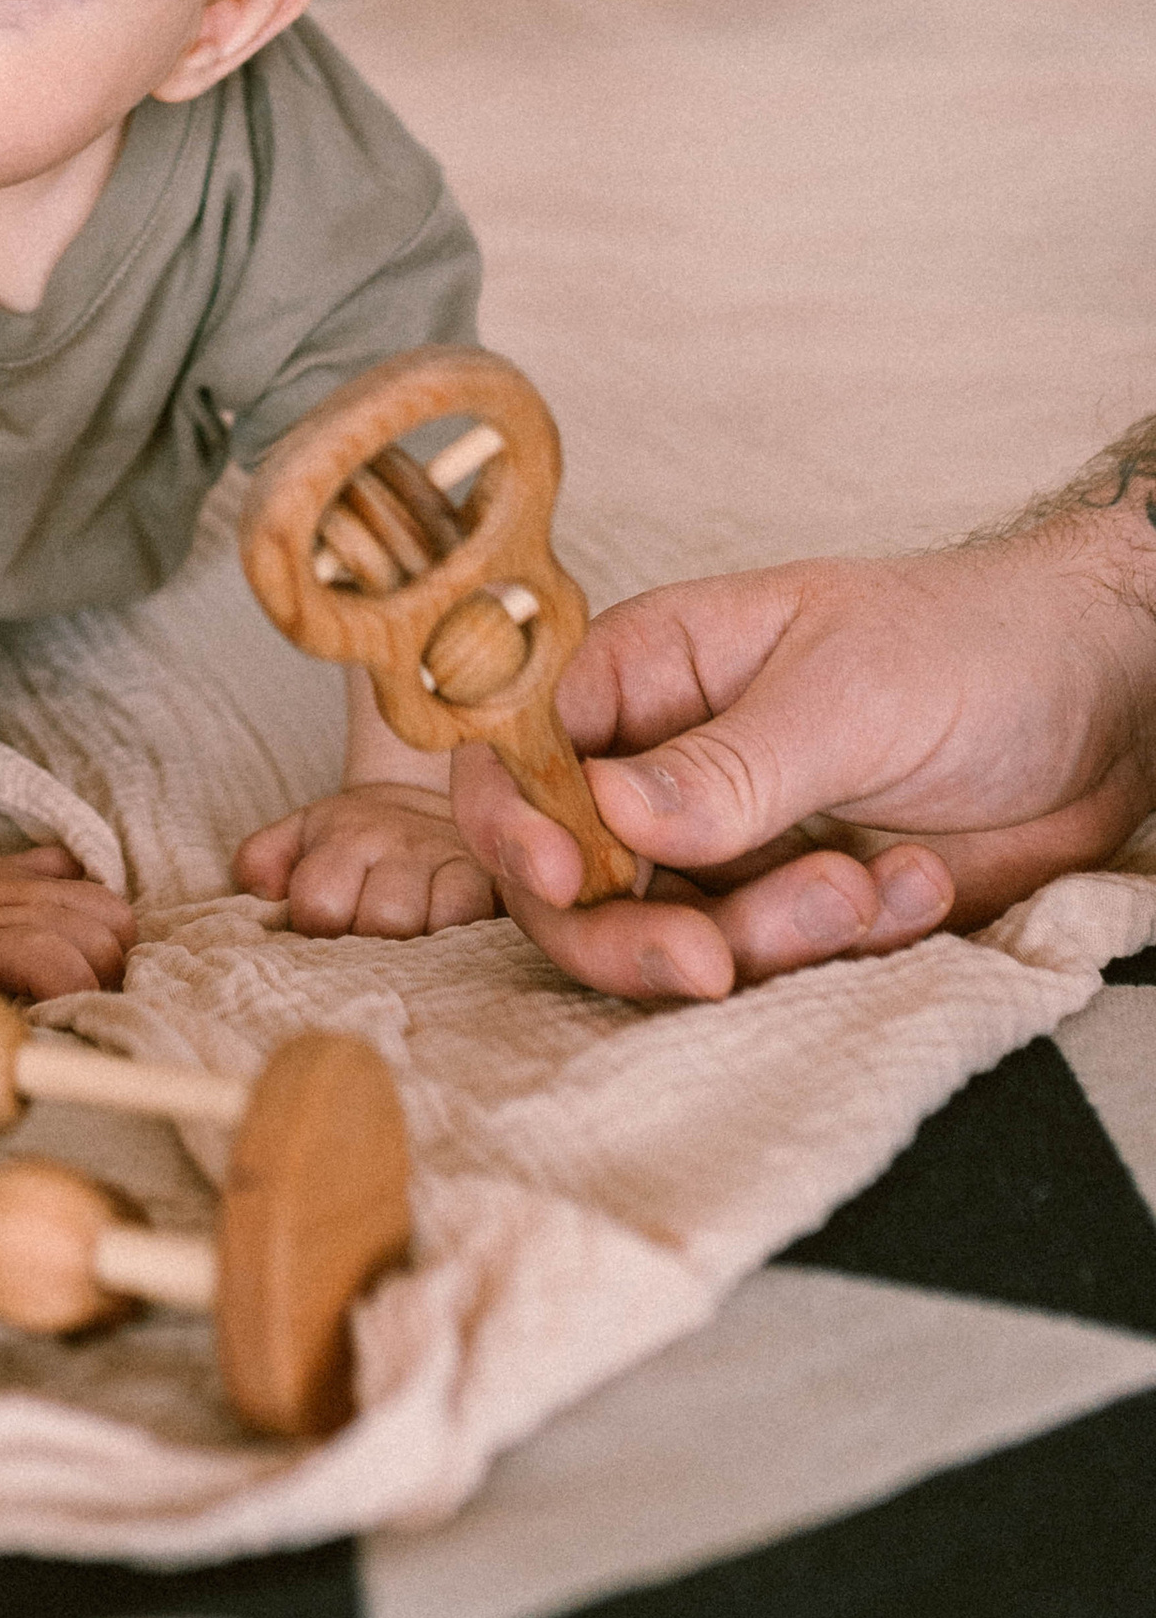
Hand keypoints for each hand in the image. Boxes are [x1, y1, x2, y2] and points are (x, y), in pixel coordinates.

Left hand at [235, 779, 495, 937]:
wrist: (423, 805)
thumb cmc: (352, 841)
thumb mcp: (300, 835)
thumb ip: (263, 859)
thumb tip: (258, 891)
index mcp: (344, 834)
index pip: (320, 901)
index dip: (316, 931)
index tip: (322, 936)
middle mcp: (396, 842)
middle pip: (380, 919)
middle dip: (368, 946)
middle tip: (364, 949)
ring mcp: (446, 858)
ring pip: (429, 923)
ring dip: (412, 951)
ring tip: (401, 955)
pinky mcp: (490, 878)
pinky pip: (474, 920)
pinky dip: (457, 942)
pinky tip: (441, 949)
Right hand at [451, 513, 1155, 1002]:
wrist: (1111, 709)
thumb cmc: (976, 647)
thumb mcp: (849, 695)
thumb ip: (728, 765)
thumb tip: (606, 819)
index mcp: (651, 671)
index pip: (526, 752)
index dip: (521, 821)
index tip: (570, 877)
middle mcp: (667, 761)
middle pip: (575, 877)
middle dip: (637, 931)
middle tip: (714, 960)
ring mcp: (729, 843)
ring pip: (672, 937)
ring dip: (768, 938)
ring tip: (872, 888)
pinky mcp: (795, 909)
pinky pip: (770, 970)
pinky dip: (842, 949)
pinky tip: (917, 885)